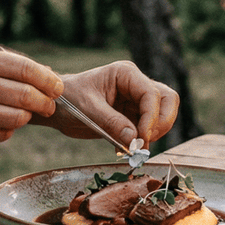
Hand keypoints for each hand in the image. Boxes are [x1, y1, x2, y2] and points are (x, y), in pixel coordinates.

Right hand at [0, 39, 63, 144]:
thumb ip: (4, 62)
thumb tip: (45, 72)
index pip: (27, 70)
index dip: (48, 80)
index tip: (57, 85)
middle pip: (27, 96)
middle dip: (45, 102)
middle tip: (48, 104)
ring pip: (18, 119)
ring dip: (26, 116)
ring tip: (23, 111)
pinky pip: (2, 134)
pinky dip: (8, 129)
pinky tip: (0, 121)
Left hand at [41, 61, 179, 147]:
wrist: (56, 107)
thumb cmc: (68, 99)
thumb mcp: (88, 109)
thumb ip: (112, 122)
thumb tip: (135, 140)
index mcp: (126, 74)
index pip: (152, 93)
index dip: (151, 117)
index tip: (141, 138)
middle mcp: (135, 85)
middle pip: (167, 100)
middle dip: (160, 123)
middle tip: (144, 142)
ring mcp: (135, 101)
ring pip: (162, 115)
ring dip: (153, 134)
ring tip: (133, 148)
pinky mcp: (132, 117)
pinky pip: (148, 129)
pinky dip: (142, 141)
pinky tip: (125, 149)